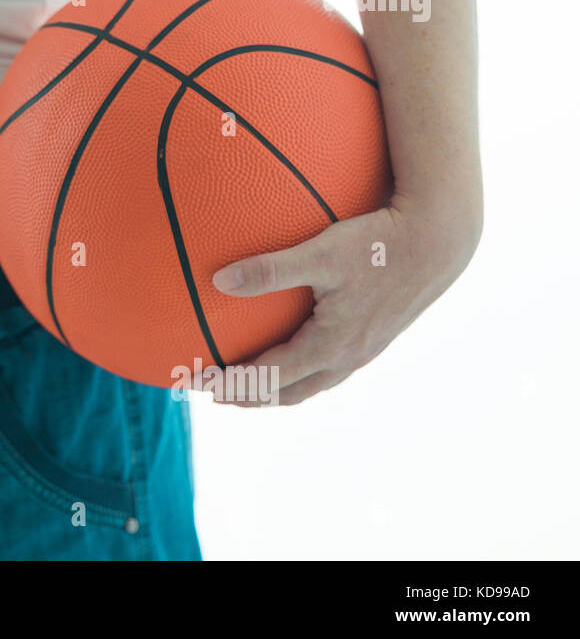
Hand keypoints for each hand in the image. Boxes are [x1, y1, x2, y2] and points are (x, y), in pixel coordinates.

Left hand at [206, 197, 480, 405]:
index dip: (232, 383)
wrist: (438, 241)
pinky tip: (293, 354)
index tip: (199, 382)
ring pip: (312, 384)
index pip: (269, 377)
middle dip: (250, 396)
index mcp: (331, 346)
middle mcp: (347, 358)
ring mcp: (364, 351)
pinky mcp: (374, 337)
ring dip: (276, 389)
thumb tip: (218, 280)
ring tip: (247, 384)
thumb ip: (269, 269)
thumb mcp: (320, 253)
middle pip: (289, 392)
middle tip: (214, 393)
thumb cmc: (378, 244)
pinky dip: (301, 372)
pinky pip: (329, 368)